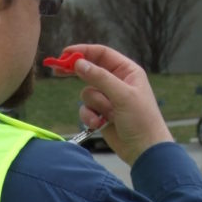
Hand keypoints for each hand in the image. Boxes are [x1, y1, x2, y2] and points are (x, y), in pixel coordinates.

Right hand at [60, 44, 173, 165]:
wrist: (144, 149)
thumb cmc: (142, 120)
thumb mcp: (122, 95)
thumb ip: (100, 78)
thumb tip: (79, 63)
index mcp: (127, 71)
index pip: (102, 54)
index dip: (83, 52)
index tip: (65, 54)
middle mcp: (116, 82)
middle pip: (90, 70)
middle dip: (75, 72)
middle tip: (57, 69)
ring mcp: (107, 99)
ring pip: (86, 93)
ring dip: (92, 105)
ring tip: (106, 115)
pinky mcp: (101, 114)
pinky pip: (86, 110)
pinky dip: (90, 117)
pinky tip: (99, 124)